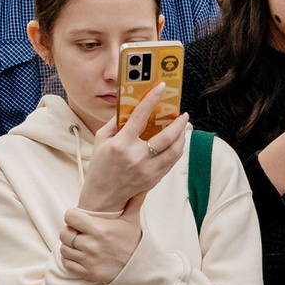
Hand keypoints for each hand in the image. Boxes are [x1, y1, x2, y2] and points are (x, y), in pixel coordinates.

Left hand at [60, 203, 145, 283]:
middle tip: (77, 231)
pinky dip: (69, 259)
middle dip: (69, 231)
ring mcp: (89, 260)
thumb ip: (132, 202)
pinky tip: (78, 255)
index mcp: (100, 229)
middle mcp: (92, 245)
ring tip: (78, 243)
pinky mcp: (88, 273)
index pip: (70, 217)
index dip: (72, 216)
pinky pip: (67, 264)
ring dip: (68, 245)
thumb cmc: (133, 241)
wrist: (139, 267)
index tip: (78, 219)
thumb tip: (140, 186)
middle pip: (64, 233)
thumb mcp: (132, 220)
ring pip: (64, 249)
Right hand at [77, 96, 189, 214]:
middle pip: (167, 137)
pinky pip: (172, 162)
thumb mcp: (100, 140)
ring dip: (182, 137)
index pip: (140, 116)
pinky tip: (177, 142)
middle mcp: (137, 157)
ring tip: (183, 128)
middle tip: (183, 115)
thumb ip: (115, 122)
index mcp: (121, 144)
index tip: (161, 88)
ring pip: (174, 151)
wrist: (103, 196)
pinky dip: (177, 150)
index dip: (152, 99)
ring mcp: (148, 170)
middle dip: (178, 123)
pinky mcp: (154, 179)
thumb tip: (130, 106)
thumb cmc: (100, 166)